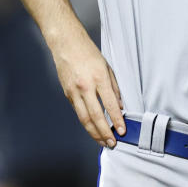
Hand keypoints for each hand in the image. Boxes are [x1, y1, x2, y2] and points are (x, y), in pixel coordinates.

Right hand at [51, 30, 124, 147]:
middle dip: (104, 132)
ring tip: (102, 142)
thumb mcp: (107, 66)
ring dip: (94, 132)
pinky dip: (85, 122)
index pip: (110, 104)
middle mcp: (85, 87)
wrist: (66, 43)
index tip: (122, 130)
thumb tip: (119, 105)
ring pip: (84, 118)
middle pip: (95, 116)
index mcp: (98, 78)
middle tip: (112, 143)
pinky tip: (92, 129)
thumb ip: (114, 87)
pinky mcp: (67, 93)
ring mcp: (74, 91)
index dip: (117, 119)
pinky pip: (78, 111)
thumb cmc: (88, 52)